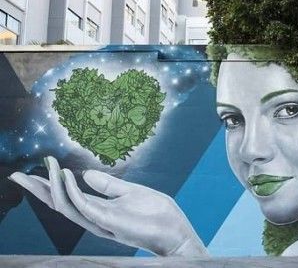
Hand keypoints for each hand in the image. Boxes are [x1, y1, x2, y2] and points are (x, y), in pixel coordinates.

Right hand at [9, 156, 207, 256]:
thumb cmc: (157, 214)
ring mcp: (101, 221)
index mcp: (99, 211)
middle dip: (39, 190)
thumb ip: (108, 185)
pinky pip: (84, 207)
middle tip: (17, 176)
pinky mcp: (109, 221)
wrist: (175, 231)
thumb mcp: (131, 192)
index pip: (68, 198)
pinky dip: (73, 192)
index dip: (49, 186)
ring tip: (44, 170)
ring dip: (54, 187)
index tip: (33, 171)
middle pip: (59, 204)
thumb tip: (85, 173)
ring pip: (67, 206)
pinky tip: (66, 178)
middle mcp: (95, 219)